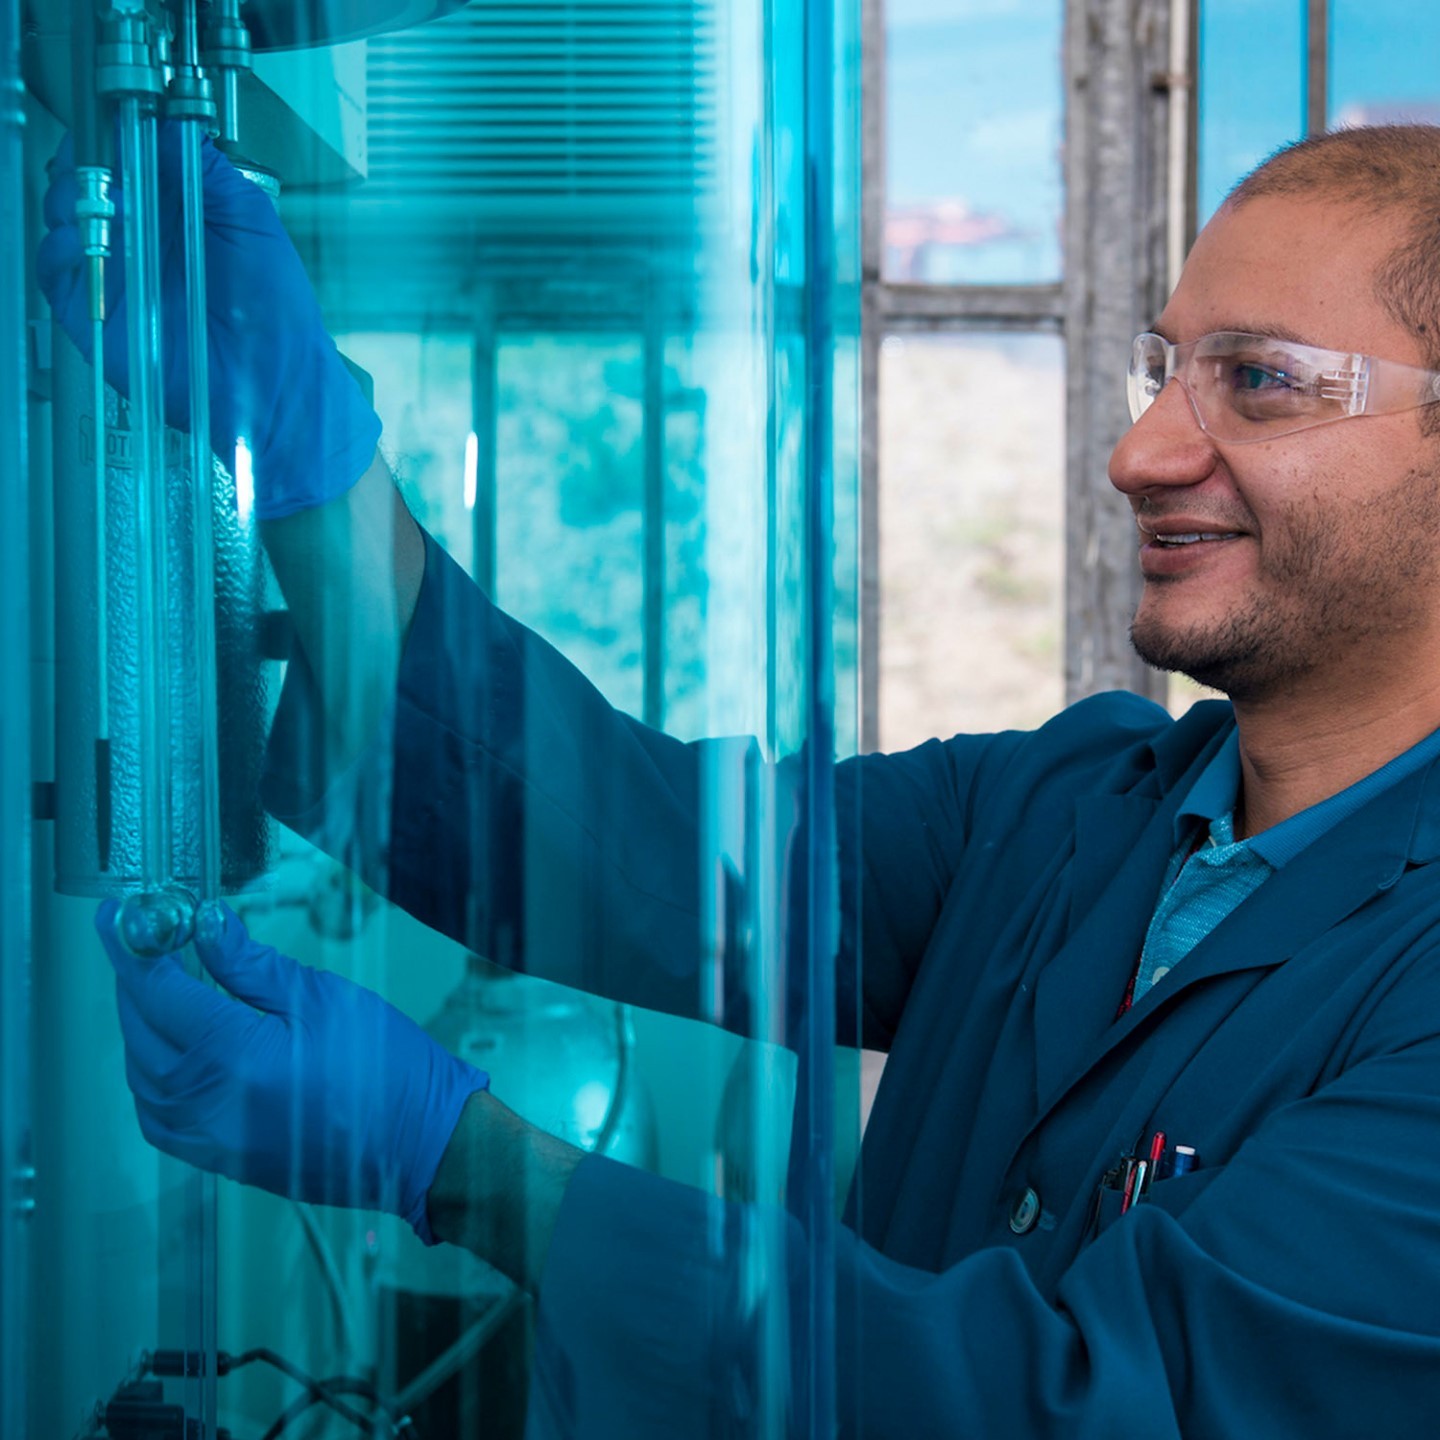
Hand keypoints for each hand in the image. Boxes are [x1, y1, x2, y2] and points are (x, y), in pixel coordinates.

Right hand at [37, 128, 381, 519]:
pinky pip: (56, 272)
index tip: (110, 125)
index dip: (109, 138)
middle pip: (83, 183)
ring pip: (62, 220)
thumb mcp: (251, 222)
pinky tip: (82, 240)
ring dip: (69, 201)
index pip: (122, 160)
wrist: (273, 379)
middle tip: (105, 168)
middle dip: (83, 165)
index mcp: (174, 214)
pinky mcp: (96, 314)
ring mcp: (116, 274)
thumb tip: (168, 125)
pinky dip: (58, 248)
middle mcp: (140, 240)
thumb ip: (209, 172)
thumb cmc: (276, 310)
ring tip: (101, 205)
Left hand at [97, 899, 487, 1242]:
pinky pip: (162, 1120)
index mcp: (235, 1058)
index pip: (159, 993)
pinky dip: (152, 1082)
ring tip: (158, 992)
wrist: (423, 1144)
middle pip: (141, 1036)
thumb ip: (252, 966)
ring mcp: (214, 1140)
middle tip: (141, 945)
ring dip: (139, 1033)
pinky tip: (170, 1057)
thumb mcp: (324, 998)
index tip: (117, 918)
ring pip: (144, 1082)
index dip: (133, 950)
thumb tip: (208, 928)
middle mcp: (211, 1106)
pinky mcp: (225, 1161)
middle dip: (135, 985)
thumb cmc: (390, 1072)